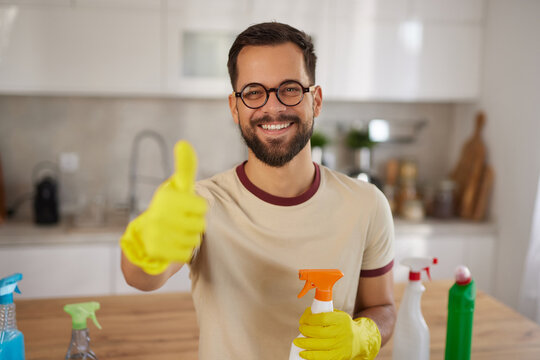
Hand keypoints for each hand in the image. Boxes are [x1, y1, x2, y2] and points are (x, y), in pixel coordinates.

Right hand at [120, 141, 207, 274]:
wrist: (145, 237)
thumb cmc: (169, 207)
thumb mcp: (177, 186)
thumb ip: (185, 167)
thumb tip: (183, 143)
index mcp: (166, 196)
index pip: (202, 206)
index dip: (198, 208)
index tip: (186, 206)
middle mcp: (158, 213)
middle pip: (200, 225)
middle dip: (195, 224)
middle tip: (182, 221)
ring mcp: (156, 233)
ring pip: (195, 240)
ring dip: (190, 238)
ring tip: (177, 232)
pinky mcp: (156, 251)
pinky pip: (186, 254)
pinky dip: (183, 251)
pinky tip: (172, 245)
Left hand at [293, 308, 380, 359]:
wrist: (359, 340)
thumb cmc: (343, 326)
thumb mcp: (337, 315)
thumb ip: (323, 313)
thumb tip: (305, 316)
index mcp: (341, 320)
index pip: (322, 318)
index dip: (310, 319)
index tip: (303, 320)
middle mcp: (342, 332)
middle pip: (319, 332)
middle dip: (306, 331)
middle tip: (301, 329)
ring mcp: (341, 346)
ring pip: (319, 346)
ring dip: (305, 344)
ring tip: (297, 342)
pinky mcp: (339, 356)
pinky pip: (322, 357)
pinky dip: (311, 356)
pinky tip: (303, 353)